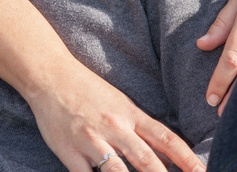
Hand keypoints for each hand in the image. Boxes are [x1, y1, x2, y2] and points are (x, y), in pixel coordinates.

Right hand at [27, 61, 205, 171]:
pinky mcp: (70, 153)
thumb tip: (166, 156)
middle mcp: (114, 127)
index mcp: (129, 113)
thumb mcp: (119, 102)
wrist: (50, 75)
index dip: (186, 159)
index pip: (165, 139)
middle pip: (146, 161)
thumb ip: (140, 129)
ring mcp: (91, 141)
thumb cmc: (87, 89)